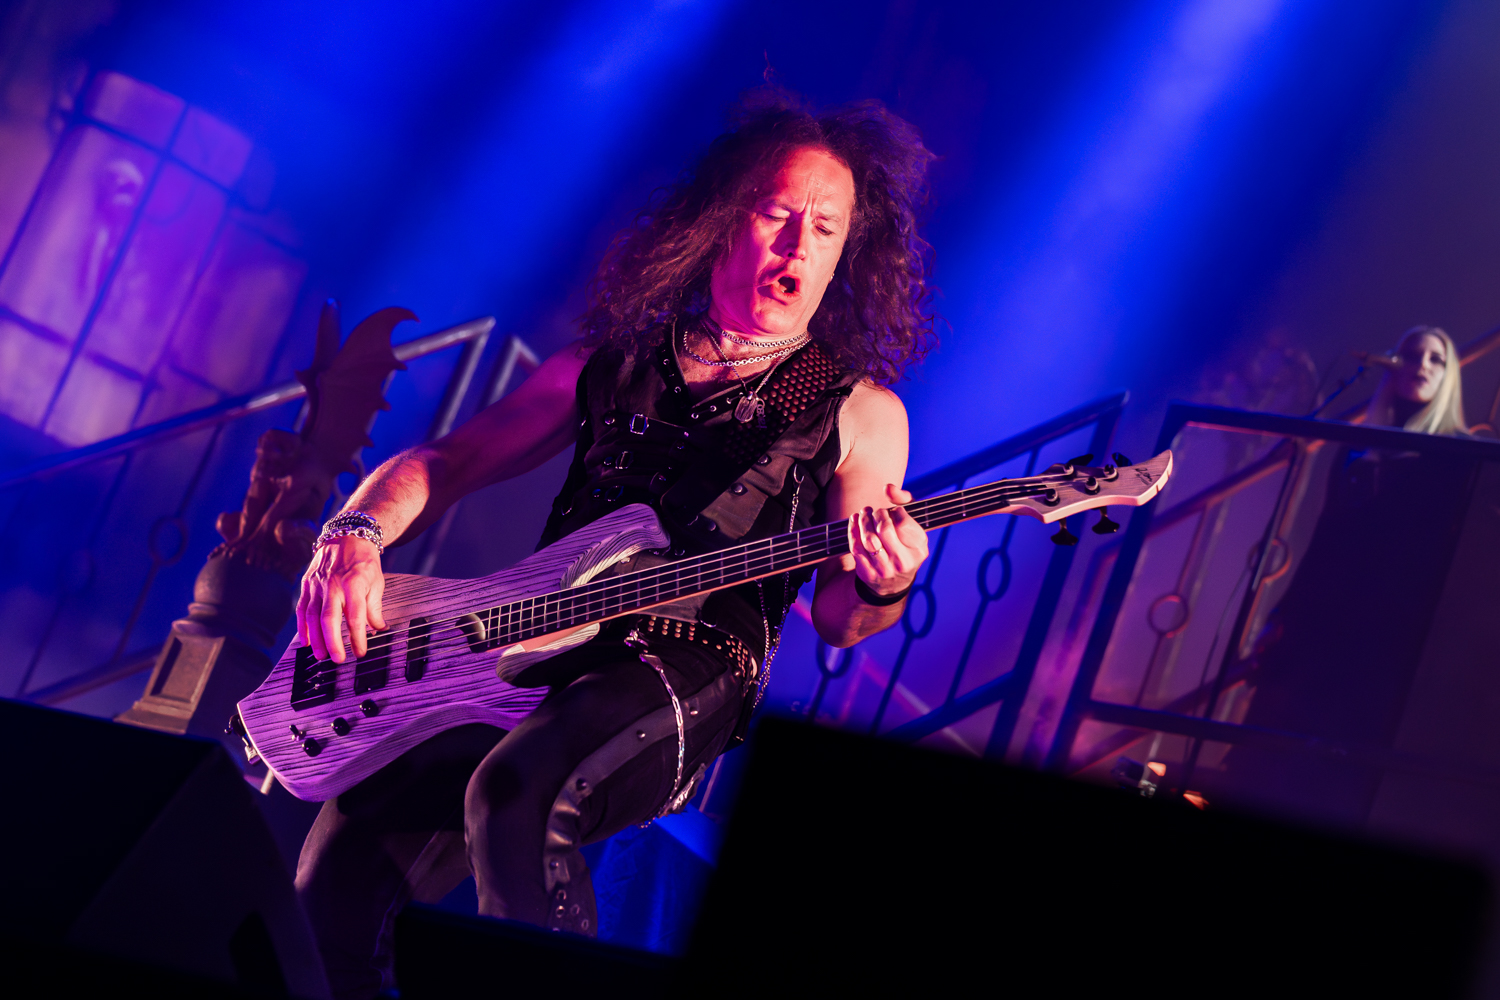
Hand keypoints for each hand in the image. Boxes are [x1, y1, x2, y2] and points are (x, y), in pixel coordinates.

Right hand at [297, 536, 385, 662]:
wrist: (346, 536)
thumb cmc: (364, 561)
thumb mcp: (377, 582)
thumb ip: (375, 608)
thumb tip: (378, 629)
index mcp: (354, 584)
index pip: (356, 616)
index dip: (358, 637)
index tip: (360, 652)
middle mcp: (333, 584)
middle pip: (329, 618)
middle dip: (333, 642)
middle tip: (338, 659)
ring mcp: (317, 584)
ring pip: (312, 616)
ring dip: (316, 639)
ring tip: (321, 655)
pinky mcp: (307, 584)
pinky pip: (302, 609)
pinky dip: (302, 626)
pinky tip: (306, 641)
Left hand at [848, 484, 927, 596]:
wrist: (894, 583)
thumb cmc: (903, 546)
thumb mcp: (912, 526)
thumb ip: (904, 501)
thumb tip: (888, 488)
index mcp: (918, 549)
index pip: (903, 521)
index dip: (895, 511)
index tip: (893, 511)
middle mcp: (904, 561)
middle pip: (884, 529)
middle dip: (877, 514)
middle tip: (875, 511)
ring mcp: (885, 570)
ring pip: (868, 539)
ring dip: (863, 521)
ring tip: (864, 513)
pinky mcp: (868, 574)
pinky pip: (856, 548)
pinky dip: (852, 531)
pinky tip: (855, 521)